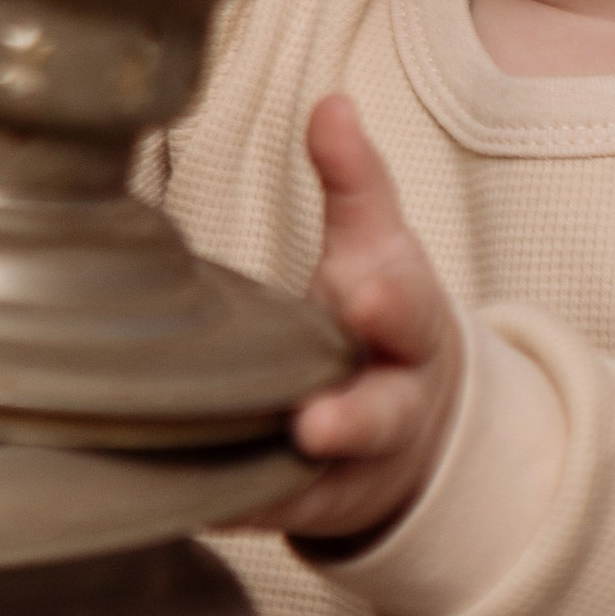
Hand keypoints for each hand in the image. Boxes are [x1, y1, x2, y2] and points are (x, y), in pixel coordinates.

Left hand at [238, 96, 464, 551]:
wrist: (417, 427)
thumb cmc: (378, 318)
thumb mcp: (378, 246)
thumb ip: (355, 181)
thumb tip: (331, 103)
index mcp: (408, 328)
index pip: (405, 309)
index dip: (385, 304)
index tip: (359, 294)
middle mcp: (392, 403)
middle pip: (380, 414)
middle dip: (352, 417)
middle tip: (317, 421)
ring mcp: (354, 465)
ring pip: (330, 479)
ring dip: (296, 478)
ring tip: (256, 476)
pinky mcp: (310, 508)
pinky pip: (274, 513)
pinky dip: (242, 509)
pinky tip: (197, 503)